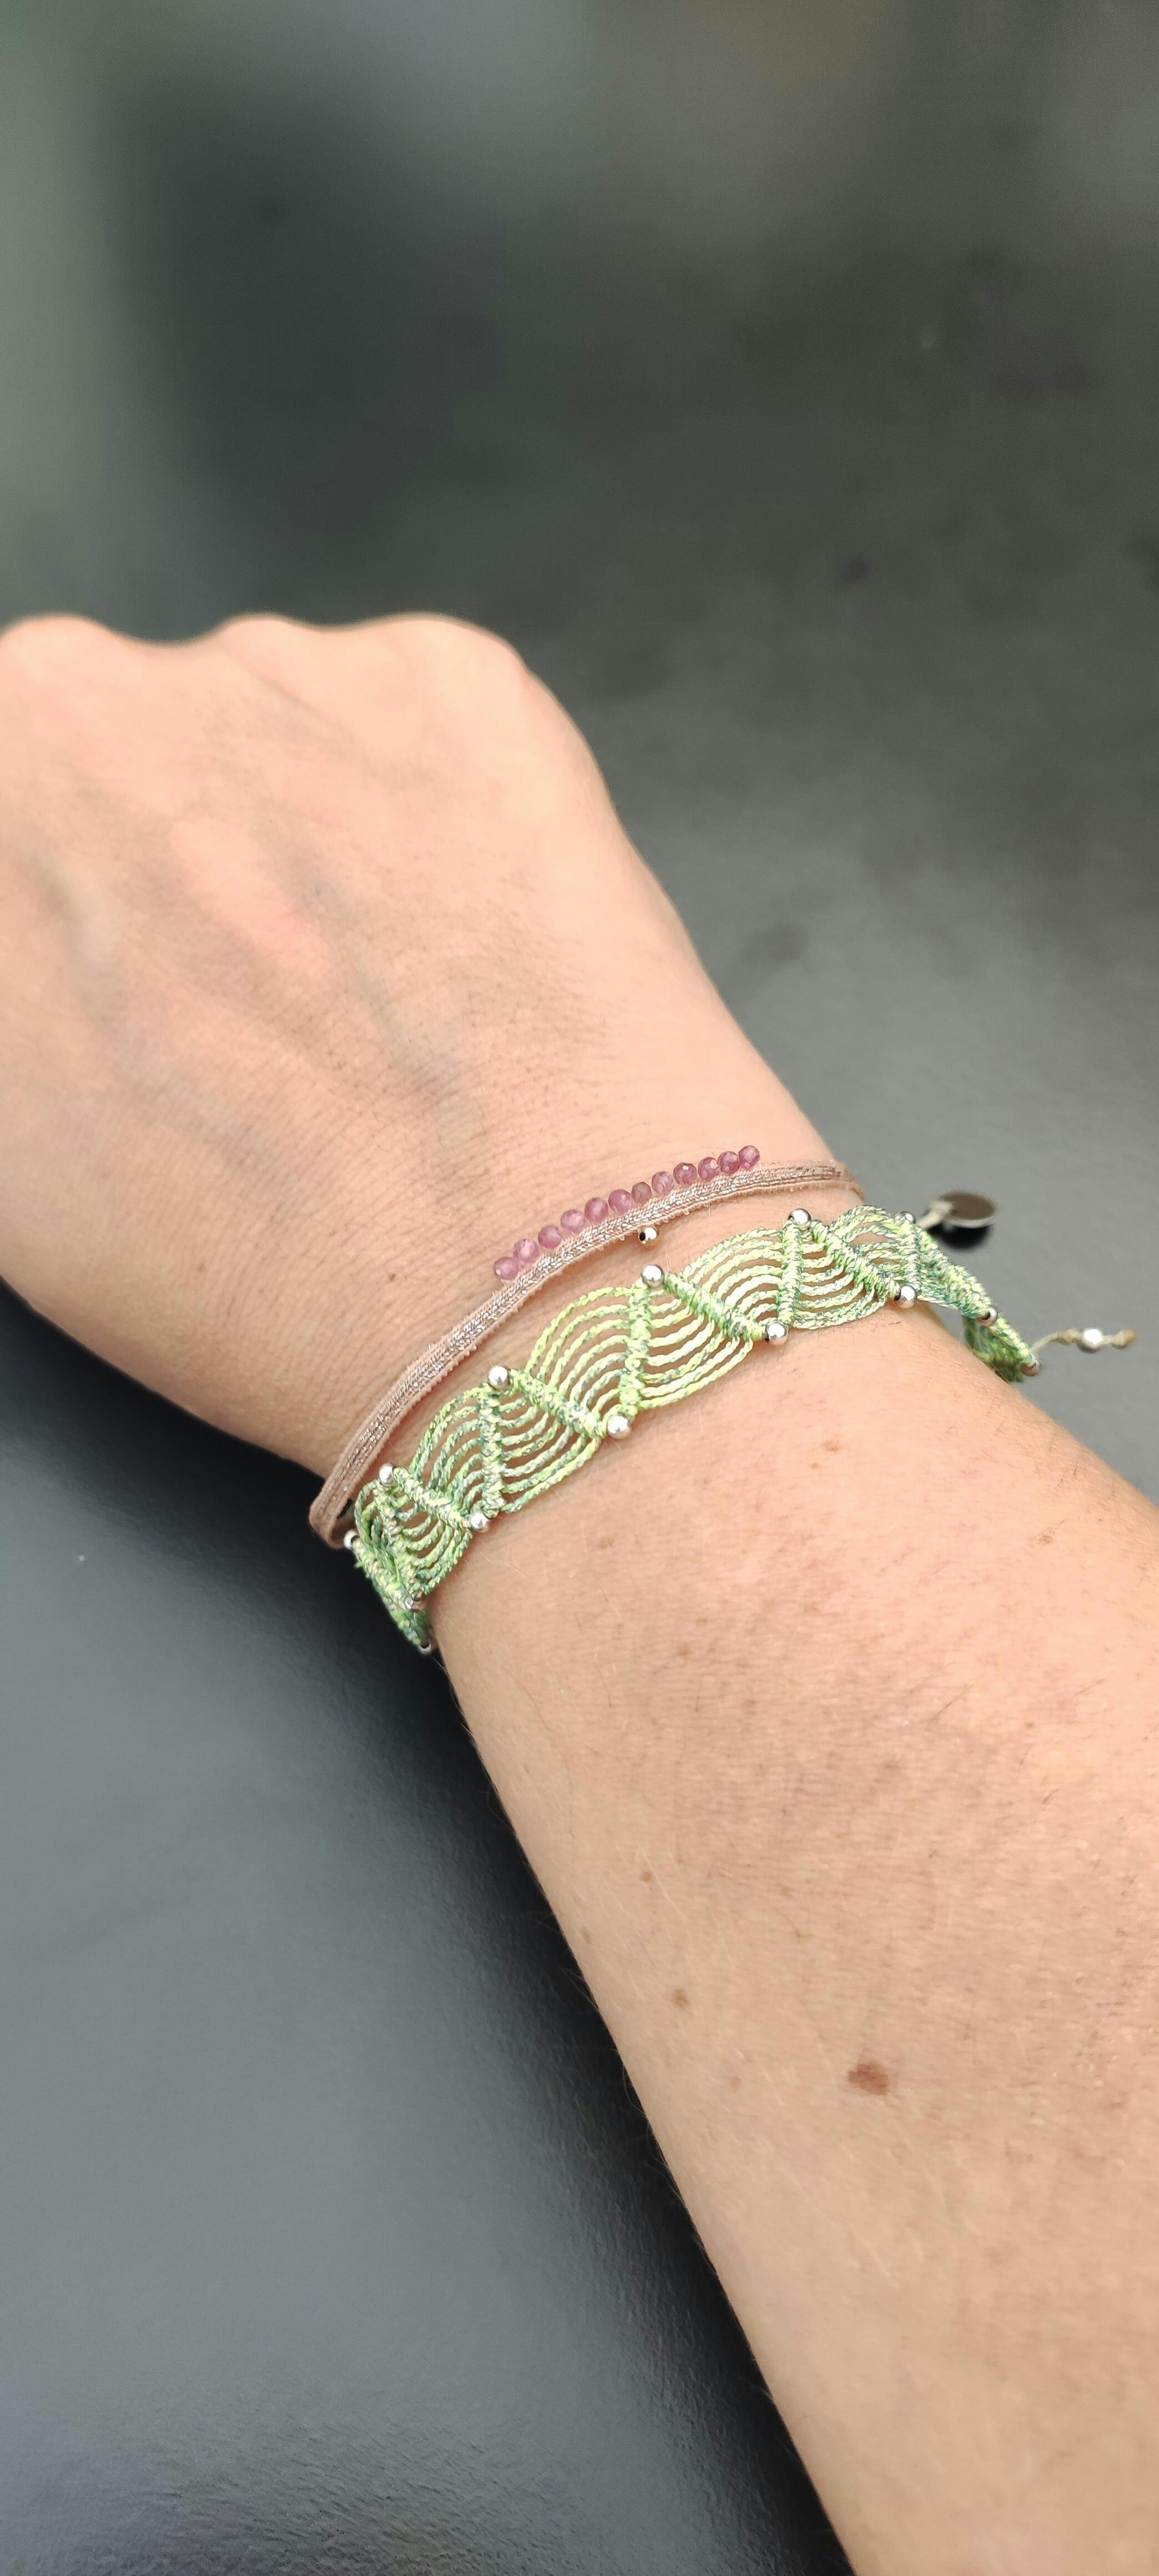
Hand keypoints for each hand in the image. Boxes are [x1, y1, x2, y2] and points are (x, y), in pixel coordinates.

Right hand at [0, 611, 821, 1466]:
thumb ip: (21, 990)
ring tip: (379, 1016)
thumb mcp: (16, 1145)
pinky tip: (470, 964)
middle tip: (248, 1023)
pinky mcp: (457, 683)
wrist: (513, 1280)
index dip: (77, 933)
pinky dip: (448, 831)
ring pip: (279, 750)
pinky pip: (427, 739)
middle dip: (176, 879)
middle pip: (126, 770)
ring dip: (313, 853)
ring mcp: (290, 671)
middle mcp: (102, 696)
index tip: (132, 1000)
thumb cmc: (245, 1259)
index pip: (15, 839)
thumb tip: (48, 968)